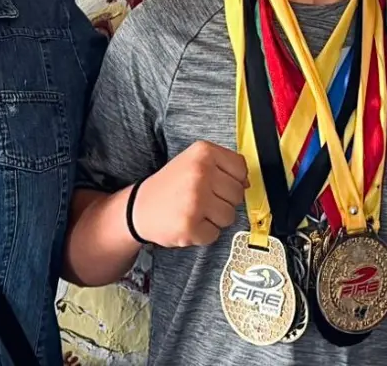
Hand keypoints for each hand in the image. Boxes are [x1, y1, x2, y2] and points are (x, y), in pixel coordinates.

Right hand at [132, 141, 248, 247]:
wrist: (138, 208)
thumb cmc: (171, 186)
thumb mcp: (194, 163)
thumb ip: (223, 167)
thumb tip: (248, 183)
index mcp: (203, 152)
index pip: (241, 169)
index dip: (233, 180)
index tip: (216, 184)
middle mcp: (200, 173)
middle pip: (238, 194)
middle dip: (223, 201)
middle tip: (201, 199)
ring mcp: (195, 200)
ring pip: (229, 216)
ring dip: (214, 219)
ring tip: (194, 211)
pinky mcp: (190, 226)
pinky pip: (214, 234)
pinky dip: (203, 233)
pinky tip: (188, 222)